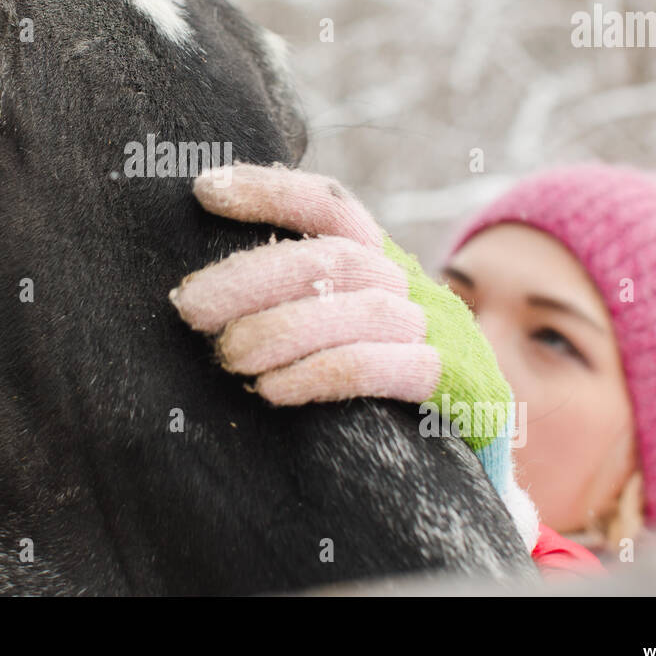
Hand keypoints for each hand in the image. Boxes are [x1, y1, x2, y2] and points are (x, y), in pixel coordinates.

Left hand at [169, 162, 539, 551]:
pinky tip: (271, 390)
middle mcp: (413, 286)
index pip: (330, 207)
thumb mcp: (340, 331)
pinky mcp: (455, 384)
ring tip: (226, 356)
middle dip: (252, 277)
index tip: (204, 189)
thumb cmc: (376, 393)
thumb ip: (297, 300)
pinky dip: (317, 373)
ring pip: (355, 310)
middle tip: (189, 307)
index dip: (271, 191)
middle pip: (332, 257)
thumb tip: (200, 291)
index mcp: (381, 263)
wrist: (465, 467)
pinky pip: (377, 367)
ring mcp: (440, 332)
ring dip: (279, 330)